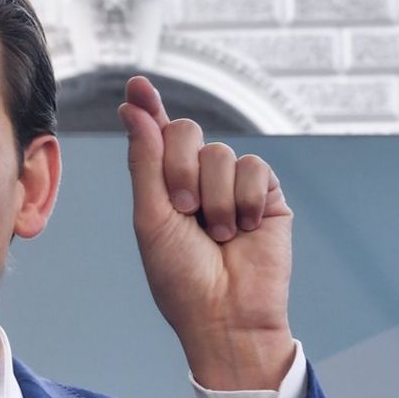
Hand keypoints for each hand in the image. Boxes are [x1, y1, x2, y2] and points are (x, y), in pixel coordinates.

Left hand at [118, 76, 294, 390]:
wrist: (225, 313)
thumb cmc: (180, 276)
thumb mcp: (151, 217)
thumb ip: (145, 160)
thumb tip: (132, 109)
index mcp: (163, 185)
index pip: (157, 136)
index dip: (149, 107)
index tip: (136, 84)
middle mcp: (197, 179)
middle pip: (188, 132)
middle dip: (181, 168)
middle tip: (184, 210)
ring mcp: (233, 185)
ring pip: (221, 152)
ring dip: (215, 198)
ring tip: (217, 235)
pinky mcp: (266, 195)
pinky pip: (254, 168)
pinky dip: (244, 200)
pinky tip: (245, 229)